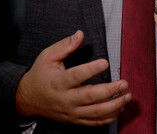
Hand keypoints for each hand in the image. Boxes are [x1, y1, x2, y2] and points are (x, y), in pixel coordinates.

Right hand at [15, 30, 130, 125]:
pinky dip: (109, 118)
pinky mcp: (75, 120)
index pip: (76, 76)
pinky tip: (120, 108)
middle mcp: (65, 99)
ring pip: (95, 112)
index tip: (106, 62)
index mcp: (57, 82)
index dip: (91, 69)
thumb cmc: (40, 74)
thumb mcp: (47, 56)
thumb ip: (65, 46)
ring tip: (127, 96)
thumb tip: (80, 34)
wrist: (29, 99)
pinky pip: (94, 122)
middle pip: (90, 97)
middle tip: (124, 83)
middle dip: (110, 91)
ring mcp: (71, 112)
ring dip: (114, 106)